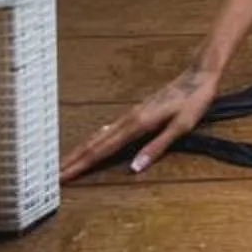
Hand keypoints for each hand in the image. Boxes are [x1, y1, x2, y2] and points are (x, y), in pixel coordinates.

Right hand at [62, 63, 219, 180]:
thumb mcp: (182, 126)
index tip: (63, 176)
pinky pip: (109, 130)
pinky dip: (94, 139)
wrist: (198, 76)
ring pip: (99, 135)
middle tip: (53, 174)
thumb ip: (157, 147)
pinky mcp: (135, 112)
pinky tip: (91, 143)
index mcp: (138, 124)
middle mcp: (129, 119)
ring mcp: (131, 114)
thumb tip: (134, 168)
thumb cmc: (193, 101)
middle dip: (74, 159)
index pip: (103, 149)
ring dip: (81, 150)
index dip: (82, 164)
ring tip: (65, 162)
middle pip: (95, 142)